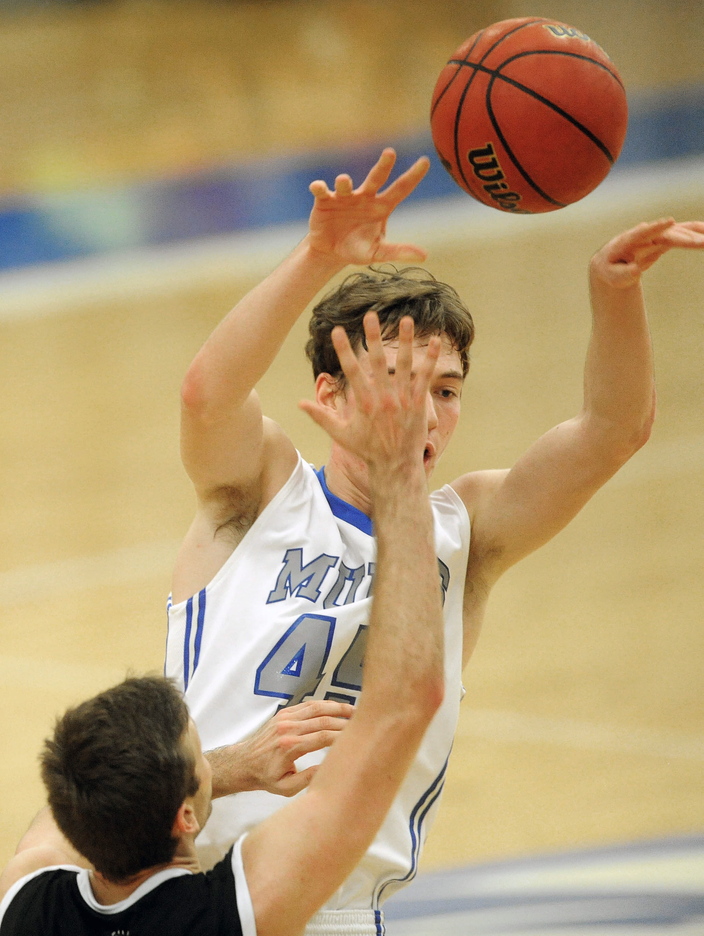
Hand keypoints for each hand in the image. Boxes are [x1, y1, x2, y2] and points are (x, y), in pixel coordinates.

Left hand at [206, 700, 353, 797]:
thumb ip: (307, 779)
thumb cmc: (266, 777)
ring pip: (316, 708)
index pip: (322, 737)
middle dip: (344, 721)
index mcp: (289, 747)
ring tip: (354, 711)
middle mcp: (288, 729)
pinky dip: (324, 704)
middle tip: (362, 723)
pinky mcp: (284, 713)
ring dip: (336, 707)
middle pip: (322, 720)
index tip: (356, 739)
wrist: (244, 762)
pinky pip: (307, 705)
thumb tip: (328, 768)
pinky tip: (337, 707)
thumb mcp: (286, 788)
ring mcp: (285, 718)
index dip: (341, 736)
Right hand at [299, 312, 440, 474]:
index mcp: (364, 402)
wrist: (395, 466)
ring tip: (405, 320)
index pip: (351, 371)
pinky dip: (429, 359)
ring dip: (405, 341)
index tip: (336, 330)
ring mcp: (402, 399)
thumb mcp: (340, 434)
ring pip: (404, 364)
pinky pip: (425, 377)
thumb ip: (321, 416)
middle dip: (373, 338)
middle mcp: (383, 398)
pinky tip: (433, 341)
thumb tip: (300, 403)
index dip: (343, 350)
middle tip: (370, 316)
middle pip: (377, 362)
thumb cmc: (367, 450)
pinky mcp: (418, 403)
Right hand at [307, 148, 429, 264]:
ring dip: (344, 182)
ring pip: (345, 184)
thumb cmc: (357, 249)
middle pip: (376, 177)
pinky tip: (318, 187)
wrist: (330, 252)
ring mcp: (345, 197)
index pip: (401, 188)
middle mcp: (365, 197)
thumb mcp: (378, 253)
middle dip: (383, 165)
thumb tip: (424, 257)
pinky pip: (322, 191)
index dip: (413, 176)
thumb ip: (398, 252)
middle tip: (390, 153)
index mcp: (381, 207)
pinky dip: (319, 187)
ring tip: (343, 181)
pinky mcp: (325, 201)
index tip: (425, 161)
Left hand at [591, 218, 703, 288]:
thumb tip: (635, 270)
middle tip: (702, 243)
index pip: (642, 233)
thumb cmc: (610, 270)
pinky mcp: (664, 237)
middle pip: (666, 234)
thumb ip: (623, 274)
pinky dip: (696, 233)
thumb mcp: (613, 276)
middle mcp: (644, 233)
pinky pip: (682, 234)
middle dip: (684, 237)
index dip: (656, 227)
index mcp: (627, 241)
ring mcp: (655, 234)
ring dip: (695, 235)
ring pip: (677, 232)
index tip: (670, 221)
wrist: (611, 262)